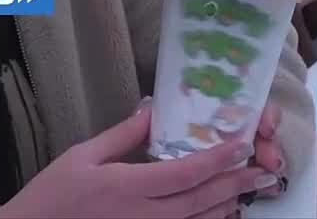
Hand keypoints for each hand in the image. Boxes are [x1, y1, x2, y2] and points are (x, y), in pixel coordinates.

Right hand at [0, 99, 281, 218]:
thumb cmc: (53, 194)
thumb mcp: (83, 155)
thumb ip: (122, 135)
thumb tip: (152, 107)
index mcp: (127, 187)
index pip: (184, 174)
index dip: (216, 160)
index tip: (241, 145)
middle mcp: (142, 216)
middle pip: (200, 202)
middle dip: (235, 184)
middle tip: (263, 170)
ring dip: (226, 206)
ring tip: (248, 189)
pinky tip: (218, 213)